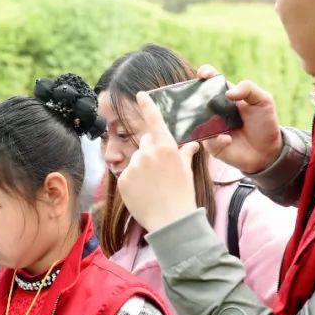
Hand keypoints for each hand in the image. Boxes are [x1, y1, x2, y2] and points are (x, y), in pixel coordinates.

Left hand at [116, 90, 201, 232]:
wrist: (170, 220)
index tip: (140, 94)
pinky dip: (133, 181)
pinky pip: (126, 175)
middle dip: (151, 152)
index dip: (147, 105)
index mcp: (165, 147)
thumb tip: (191, 145)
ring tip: (153, 185)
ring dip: (142, 168)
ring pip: (135, 160)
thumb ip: (185, 154)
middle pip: (145, 143)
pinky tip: (143, 192)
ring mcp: (133, 167)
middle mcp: (147, 153)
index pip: (153, 120)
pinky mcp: (122, 180)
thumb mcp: (186, 170)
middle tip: (160, 171)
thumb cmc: (182, 194)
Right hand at [196, 64, 283, 173]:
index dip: (205, 74)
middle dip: (193, 97)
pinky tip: (227, 139)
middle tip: (200, 99)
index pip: (211, 81)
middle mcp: (214, 111)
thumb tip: (228, 92)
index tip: (205, 74)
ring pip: (197, 122)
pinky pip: (208, 141)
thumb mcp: (263, 100)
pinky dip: (217, 139)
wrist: (267, 150)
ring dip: (204, 122)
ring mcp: (211, 128)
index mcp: (225, 96)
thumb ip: (248, 89)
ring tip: (217, 124)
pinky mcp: (211, 145)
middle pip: (197, 100)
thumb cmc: (264, 122)